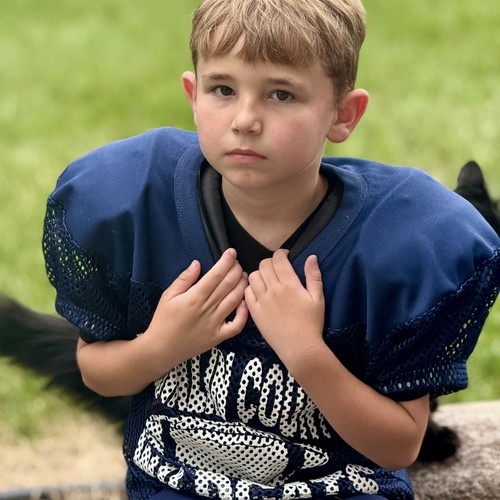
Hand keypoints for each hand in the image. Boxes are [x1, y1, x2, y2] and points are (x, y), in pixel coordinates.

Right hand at [144, 248, 248, 372]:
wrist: (161, 349)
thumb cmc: (163, 321)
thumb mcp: (168, 296)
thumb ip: (184, 279)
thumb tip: (197, 263)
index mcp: (194, 298)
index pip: (216, 275)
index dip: (226, 261)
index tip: (231, 252)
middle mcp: (207, 309)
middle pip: (228, 285)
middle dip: (236, 270)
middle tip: (238, 262)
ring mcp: (215, 324)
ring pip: (235, 301)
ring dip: (242, 286)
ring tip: (244, 276)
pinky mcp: (218, 337)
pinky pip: (237, 325)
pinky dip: (244, 314)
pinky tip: (245, 303)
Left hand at [245, 249, 324, 368]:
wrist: (300, 348)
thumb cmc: (312, 323)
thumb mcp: (318, 298)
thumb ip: (314, 276)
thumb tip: (311, 256)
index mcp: (289, 284)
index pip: (278, 259)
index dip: (281, 254)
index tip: (286, 258)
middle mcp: (273, 290)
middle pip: (264, 265)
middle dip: (271, 262)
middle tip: (277, 269)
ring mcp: (262, 301)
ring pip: (253, 276)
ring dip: (260, 274)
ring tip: (267, 280)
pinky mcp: (255, 312)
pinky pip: (247, 293)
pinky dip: (251, 288)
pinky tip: (259, 292)